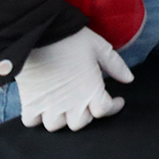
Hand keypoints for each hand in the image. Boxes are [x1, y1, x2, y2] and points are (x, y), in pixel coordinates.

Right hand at [15, 27, 132, 131]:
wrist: (41, 33)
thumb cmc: (72, 40)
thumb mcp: (101, 48)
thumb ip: (116, 65)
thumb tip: (129, 79)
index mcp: (90, 90)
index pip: (104, 110)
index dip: (114, 107)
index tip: (117, 100)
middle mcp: (70, 103)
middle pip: (79, 123)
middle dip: (86, 114)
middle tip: (87, 102)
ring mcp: (48, 105)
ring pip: (56, 125)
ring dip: (61, 117)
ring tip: (65, 105)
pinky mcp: (29, 103)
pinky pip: (32, 121)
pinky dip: (37, 117)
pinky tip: (44, 106)